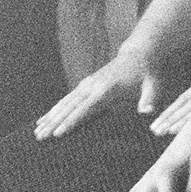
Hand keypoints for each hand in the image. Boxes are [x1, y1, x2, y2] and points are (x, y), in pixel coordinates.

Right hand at [36, 50, 163, 138]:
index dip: (72, 121)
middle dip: (54, 122)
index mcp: (107, 89)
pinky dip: (54, 111)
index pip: (86, 108)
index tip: (59, 133)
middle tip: (40, 137)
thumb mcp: (153, 84)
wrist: (138, 54)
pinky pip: (67, 100)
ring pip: (64, 104)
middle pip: (69, 107)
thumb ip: (150, 98)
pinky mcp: (85, 86)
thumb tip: (146, 112)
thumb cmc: (147, 73)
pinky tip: (44, 120)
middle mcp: (92, 86)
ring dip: (50, 117)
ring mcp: (87, 85)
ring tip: (37, 132)